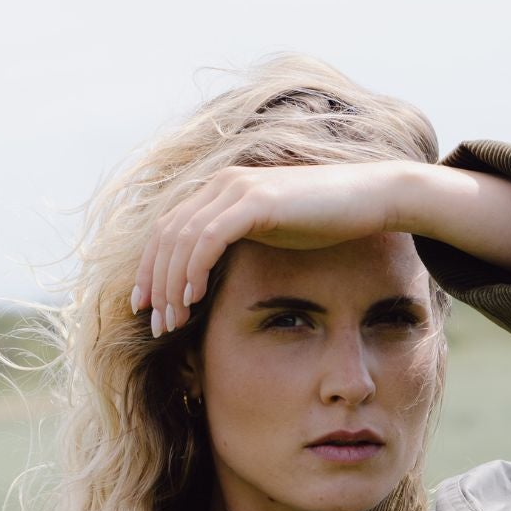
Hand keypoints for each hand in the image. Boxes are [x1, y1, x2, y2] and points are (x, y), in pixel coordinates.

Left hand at [131, 160, 413, 335]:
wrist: (365, 199)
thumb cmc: (324, 220)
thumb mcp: (272, 232)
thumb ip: (241, 242)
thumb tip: (218, 273)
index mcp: (221, 191)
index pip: (169, 230)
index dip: (150, 269)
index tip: (145, 307)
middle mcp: (222, 185)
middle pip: (168, 237)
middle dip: (156, 284)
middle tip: (156, 325)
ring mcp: (237, 190)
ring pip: (184, 240)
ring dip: (172, 285)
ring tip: (173, 322)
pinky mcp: (255, 202)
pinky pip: (210, 238)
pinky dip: (195, 269)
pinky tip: (193, 298)